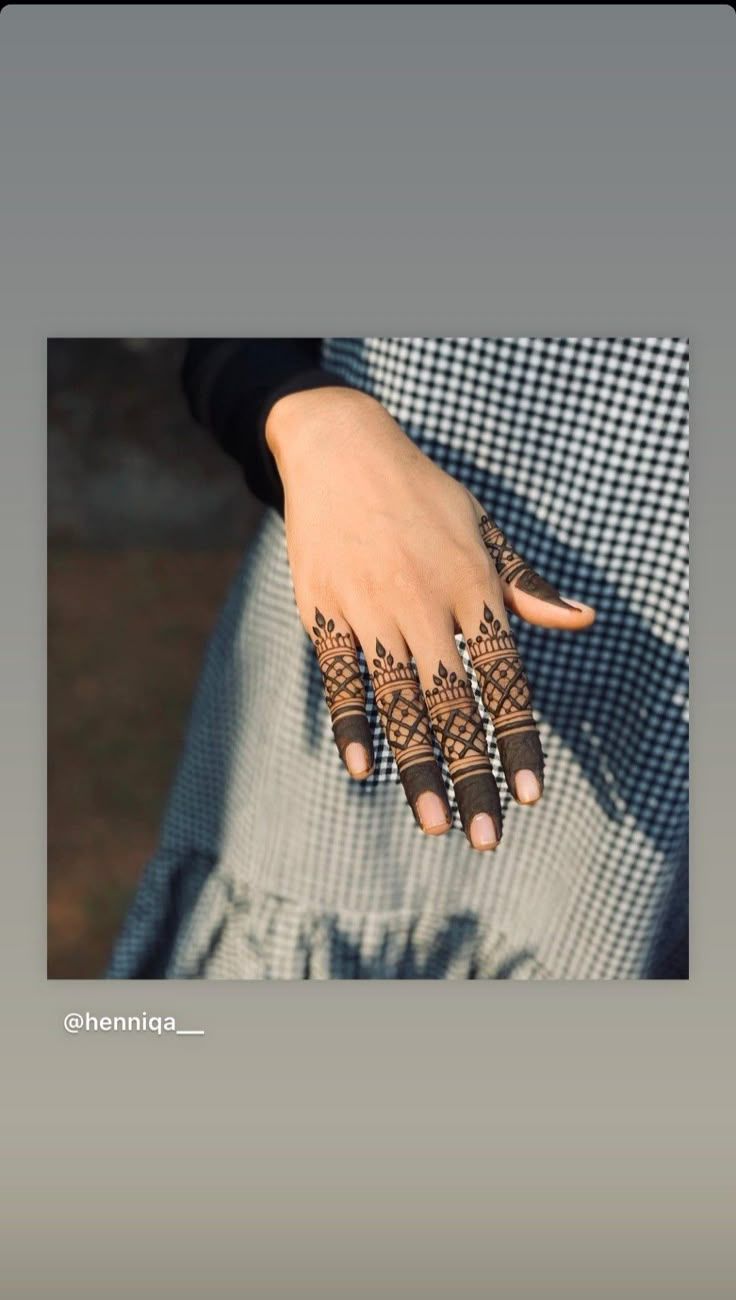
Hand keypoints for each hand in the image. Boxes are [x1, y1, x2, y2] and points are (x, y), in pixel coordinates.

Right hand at [265, 386, 594, 850]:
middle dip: (472, 776)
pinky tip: (363, 770)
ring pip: (397, 703)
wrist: (341, 449)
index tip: (529, 794)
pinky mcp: (323, 611)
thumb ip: (527, 586)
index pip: (503, 679)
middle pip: (453, 706)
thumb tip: (584, 621)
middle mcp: (424, 605)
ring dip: (417, 768)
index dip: (516, 739)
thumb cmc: (423, 495)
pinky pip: (339, 678)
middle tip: (484, 837)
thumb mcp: (485, 530)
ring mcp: (370, 610)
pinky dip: (351, 723)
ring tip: (433, 824)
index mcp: (472, 588)